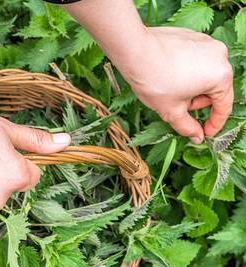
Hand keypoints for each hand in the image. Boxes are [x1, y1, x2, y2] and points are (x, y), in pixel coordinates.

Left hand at [114, 27, 233, 143]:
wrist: (135, 51)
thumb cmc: (155, 81)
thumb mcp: (172, 111)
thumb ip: (188, 127)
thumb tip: (198, 137)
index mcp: (220, 75)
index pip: (223, 106)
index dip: (214, 124)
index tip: (205, 133)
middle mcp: (219, 55)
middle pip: (213, 89)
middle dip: (196, 102)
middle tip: (176, 107)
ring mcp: (206, 43)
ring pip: (203, 75)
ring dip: (190, 89)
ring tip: (168, 91)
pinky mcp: (192, 36)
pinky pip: (194, 61)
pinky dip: (184, 73)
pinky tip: (166, 77)